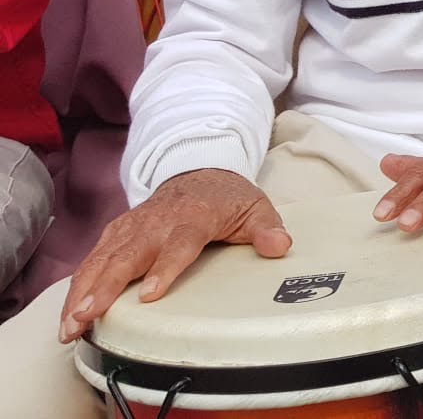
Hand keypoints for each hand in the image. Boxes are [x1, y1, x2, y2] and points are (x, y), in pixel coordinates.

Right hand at [59, 169, 288, 342]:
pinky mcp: (116, 234)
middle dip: (103, 288)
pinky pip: (93, 261)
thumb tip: (280, 246)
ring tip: (70, 326)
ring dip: (82, 293)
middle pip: (127, 256)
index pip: (178, 244)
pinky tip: (69, 314)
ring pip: (102, 260)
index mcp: (193, 217)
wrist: (198, 170)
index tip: (149, 294)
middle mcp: (156, 222)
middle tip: (86, 317)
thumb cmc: (226, 197)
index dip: (164, 268)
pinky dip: (77, 286)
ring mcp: (132, 228)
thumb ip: (266, 228)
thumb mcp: (255, 207)